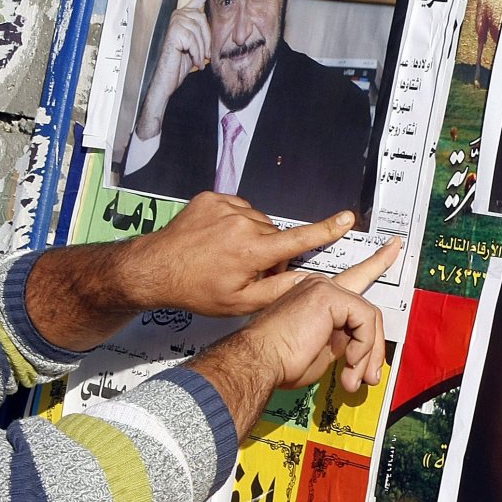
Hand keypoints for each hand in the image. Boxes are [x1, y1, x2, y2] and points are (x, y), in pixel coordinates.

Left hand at [123, 192, 360, 316]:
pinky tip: (219, 239)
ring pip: (258, 222)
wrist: (153, 268)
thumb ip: (278, 290)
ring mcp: (226, 207)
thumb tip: (307, 279)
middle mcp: (242, 224)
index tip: (347, 218)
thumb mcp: (240, 303)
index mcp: (252, 251)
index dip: (326, 229)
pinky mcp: (212, 198)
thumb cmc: (196, 291)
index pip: (299, 239)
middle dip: (270, 251)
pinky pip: (238, 209)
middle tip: (247, 271)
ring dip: (253, 236)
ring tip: (229, 255)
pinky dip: (235, 223)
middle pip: (276, 235)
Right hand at [133, 0, 219, 140]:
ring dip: (202, 50)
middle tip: (202, 55)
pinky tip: (191, 59)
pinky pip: (195, 40)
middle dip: (207, 41)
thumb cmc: (184, 63)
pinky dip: (197, 53)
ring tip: (196, 58)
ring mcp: (176, 21)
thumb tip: (223, 28)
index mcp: (187, 16)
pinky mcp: (175, 31)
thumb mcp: (200, 45)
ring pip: (201, 31)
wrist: (169, 78)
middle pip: (205, 20)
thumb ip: (207, 33)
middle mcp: (180, 14)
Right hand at [186, 237, 401, 436]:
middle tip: (368, 376)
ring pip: (368, 317)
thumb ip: (344, 339)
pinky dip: (363, 345)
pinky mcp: (329, 296)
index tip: (395, 246)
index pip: (354, 276)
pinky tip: (348, 361)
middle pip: (366, 309)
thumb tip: (362, 348)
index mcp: (316, 296)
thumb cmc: (280, 361)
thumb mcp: (323, 350)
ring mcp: (324, 288)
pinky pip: (365, 320)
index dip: (377, 261)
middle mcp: (320, 286)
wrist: (259, 361)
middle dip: (373, 348)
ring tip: (353, 376)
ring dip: (367, 353)